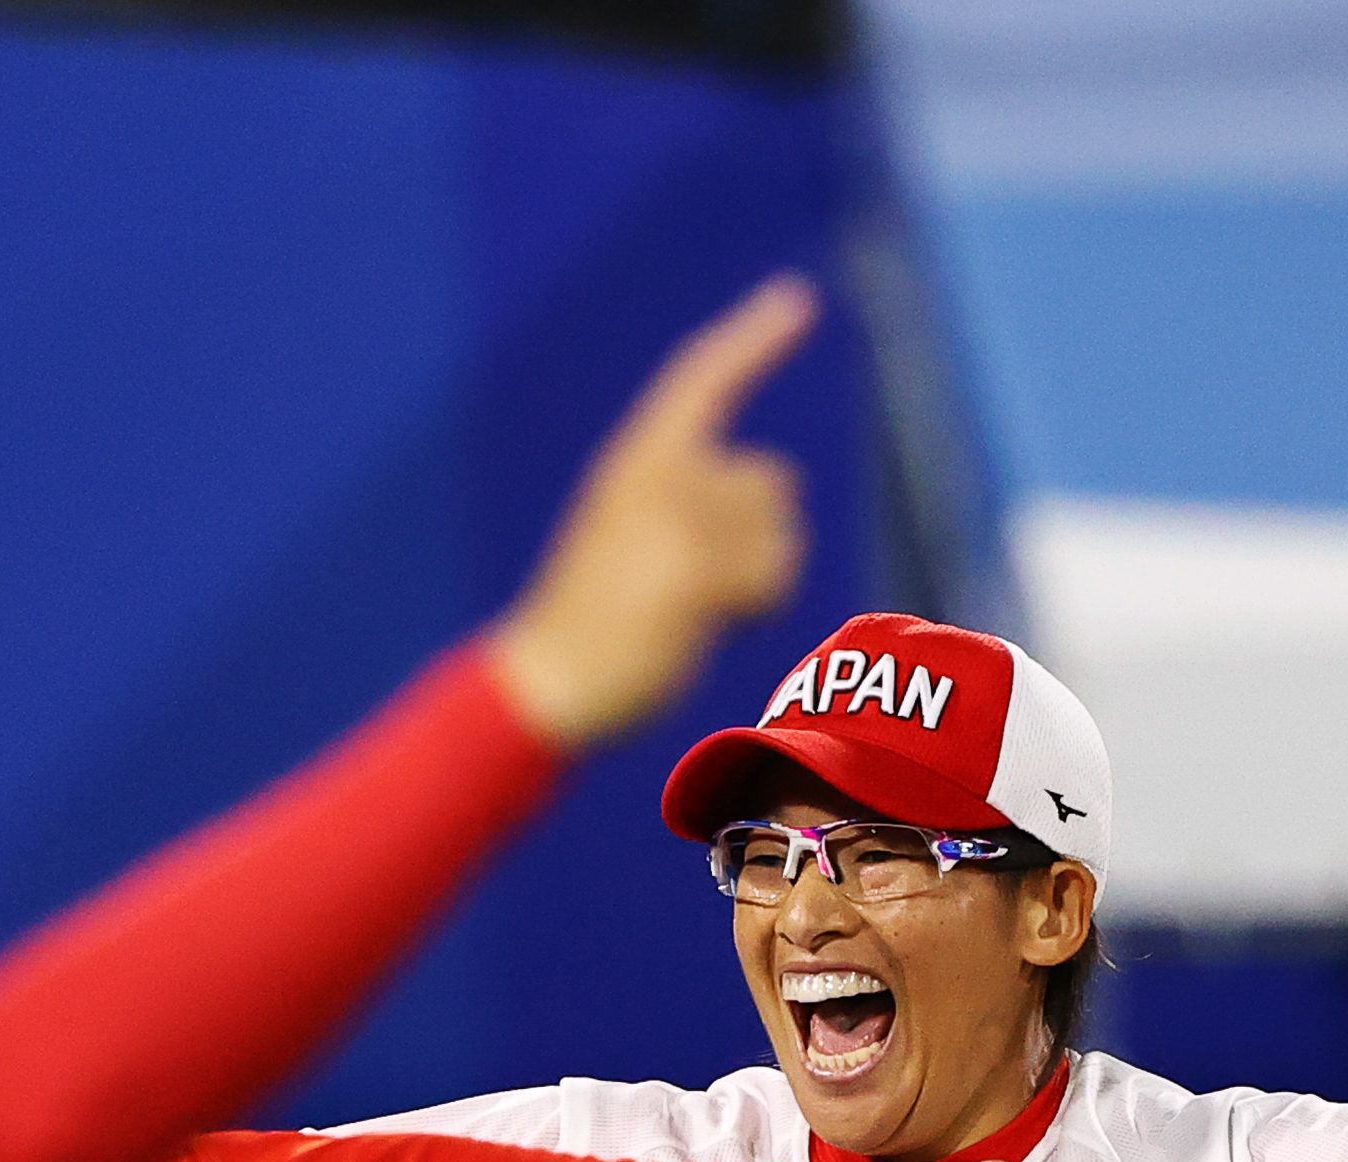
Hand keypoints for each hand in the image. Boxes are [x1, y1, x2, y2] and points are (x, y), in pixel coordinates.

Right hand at [485, 275, 815, 749]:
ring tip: (694, 604)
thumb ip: (692, 500)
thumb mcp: (634, 533)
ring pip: (779, 530)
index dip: (753, 338)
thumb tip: (777, 484)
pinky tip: (711, 621)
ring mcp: (678, 519)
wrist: (549, 677)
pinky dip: (760, 603)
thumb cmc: (594, 617)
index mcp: (634, 457)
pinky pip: (774, 573)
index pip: (702, 379)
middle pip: (770, 478)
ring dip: (760, 575)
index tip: (798, 299)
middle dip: (759, 531)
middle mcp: (658, 474)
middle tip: (693, 580)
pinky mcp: (696, 569)